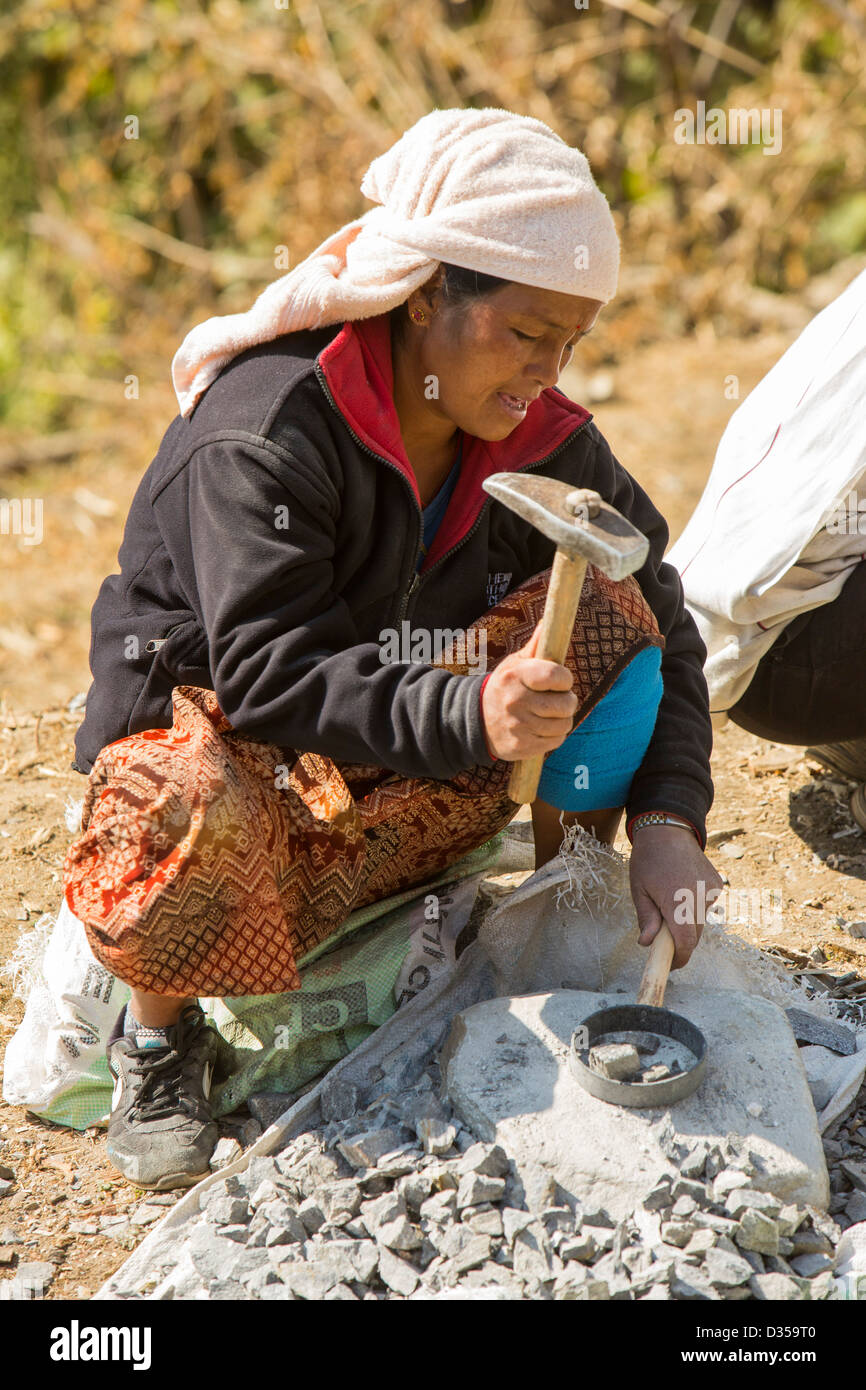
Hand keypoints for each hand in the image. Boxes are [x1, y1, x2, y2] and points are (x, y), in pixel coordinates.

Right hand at [481, 622, 576, 760]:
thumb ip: (534, 647)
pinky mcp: (521, 747)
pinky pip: (555, 742)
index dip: (565, 679)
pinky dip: (554, 736)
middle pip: (566, 704)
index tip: (560, 681)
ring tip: (550, 714)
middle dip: (567, 701)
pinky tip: (542, 728)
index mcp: (515, 676)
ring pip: (564, 725)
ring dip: (562, 720)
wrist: (474, 721)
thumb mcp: (513, 665)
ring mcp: (518, 726)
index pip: (557, 675)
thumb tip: (547, 623)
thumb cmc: (503, 688)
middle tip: (557, 699)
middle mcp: (516, 701)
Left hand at [628, 824, 723, 968]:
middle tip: (662, 937)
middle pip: (694, 936)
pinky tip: (682, 889)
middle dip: (680, 942)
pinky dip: (694, 907)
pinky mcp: (716, 885)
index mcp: (677, 901)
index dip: (679, 958)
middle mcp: (699, 897)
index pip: (685, 942)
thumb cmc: (648, 860)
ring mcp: (711, 891)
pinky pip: (705, 907)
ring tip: (670, 902)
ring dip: (687, 923)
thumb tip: (647, 944)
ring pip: (701, 922)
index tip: (670, 964)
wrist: (669, 829)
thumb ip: (646, 919)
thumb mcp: (639, 890)